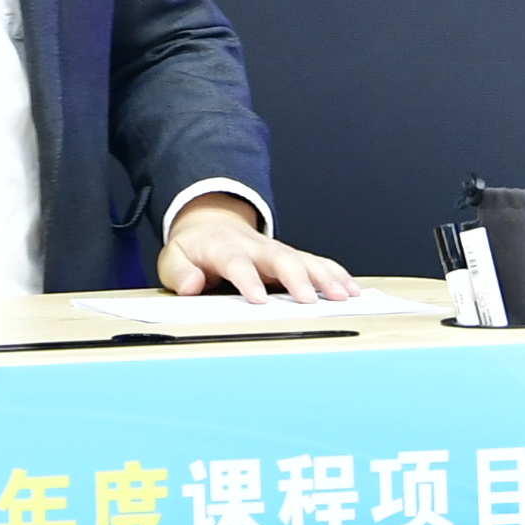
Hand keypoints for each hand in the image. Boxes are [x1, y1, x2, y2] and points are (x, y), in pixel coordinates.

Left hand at [158, 194, 356, 302]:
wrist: (210, 223)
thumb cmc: (194, 249)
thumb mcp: (173, 258)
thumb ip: (179, 272)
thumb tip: (191, 285)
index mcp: (223, 248)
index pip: (236, 262)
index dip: (248, 280)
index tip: (259, 300)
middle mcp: (254, 246)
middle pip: (279, 258)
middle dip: (297, 278)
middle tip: (310, 300)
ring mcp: (275, 249)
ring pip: (304, 259)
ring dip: (324, 276)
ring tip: (343, 295)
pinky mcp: (290, 255)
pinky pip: (316, 261)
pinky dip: (335, 273)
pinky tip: (351, 287)